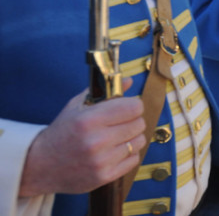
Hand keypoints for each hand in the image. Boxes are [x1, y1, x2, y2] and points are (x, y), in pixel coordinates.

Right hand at [19, 79, 144, 196]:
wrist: (40, 165)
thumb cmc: (62, 132)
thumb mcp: (77, 106)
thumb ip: (105, 92)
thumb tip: (130, 80)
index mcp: (89, 120)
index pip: (134, 107)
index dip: (133, 105)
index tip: (127, 108)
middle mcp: (96, 141)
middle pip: (139, 124)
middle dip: (133, 121)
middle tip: (120, 123)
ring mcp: (101, 161)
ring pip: (139, 141)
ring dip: (132, 138)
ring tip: (116, 138)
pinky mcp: (105, 176)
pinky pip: (134, 159)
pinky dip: (128, 154)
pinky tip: (114, 151)